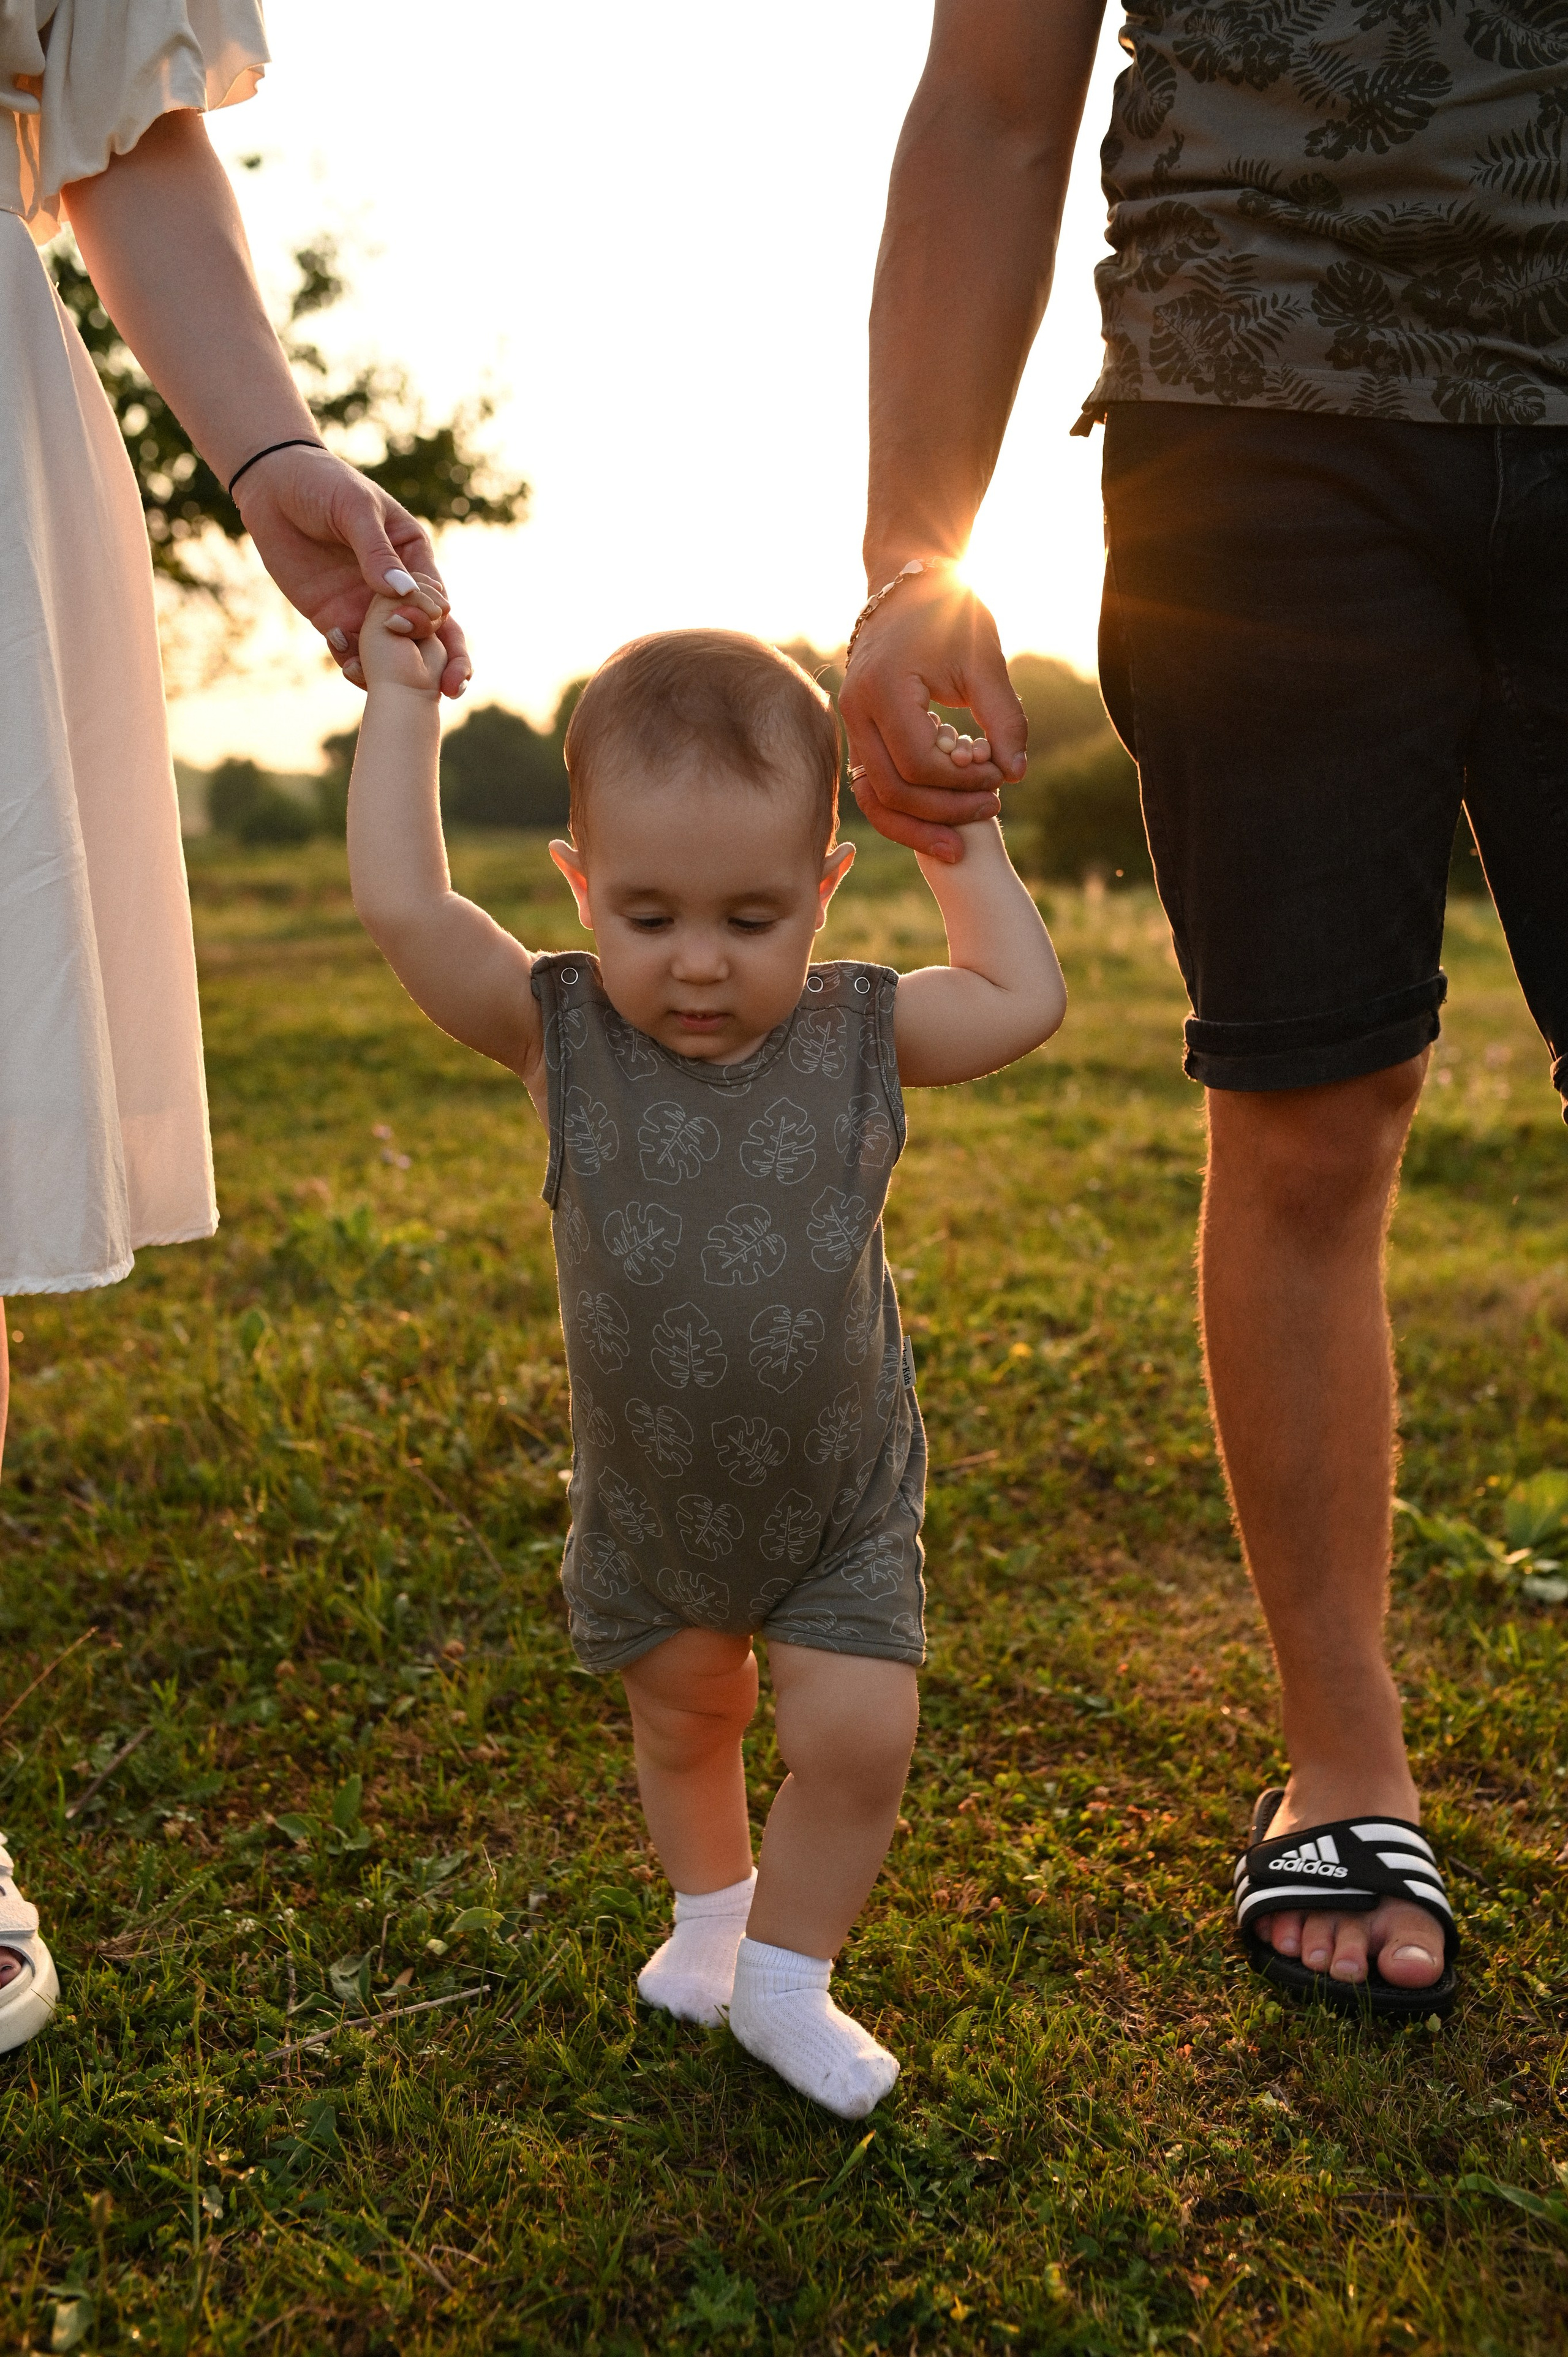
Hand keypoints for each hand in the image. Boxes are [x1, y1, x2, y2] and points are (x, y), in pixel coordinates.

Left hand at [233, 444, 470, 696]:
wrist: (272, 486)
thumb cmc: (323, 483)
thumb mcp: (354, 509)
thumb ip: (377, 552)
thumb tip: (402, 594)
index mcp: (413, 557)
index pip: (436, 598)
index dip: (435, 619)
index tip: (418, 625)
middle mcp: (395, 589)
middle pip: (429, 634)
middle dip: (445, 663)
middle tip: (452, 688)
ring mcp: (365, 608)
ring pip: (393, 653)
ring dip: (396, 674)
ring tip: (387, 689)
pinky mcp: (334, 619)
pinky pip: (352, 653)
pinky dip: (355, 667)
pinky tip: (349, 669)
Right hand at [838, 570, 1027, 862]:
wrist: (907, 590)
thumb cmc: (949, 616)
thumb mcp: (983, 660)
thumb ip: (1002, 717)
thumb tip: (1016, 772)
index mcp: (884, 688)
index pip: (919, 762)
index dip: (962, 782)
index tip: (999, 776)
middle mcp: (856, 711)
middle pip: (892, 789)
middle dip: (944, 810)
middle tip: (991, 808)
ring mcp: (851, 725)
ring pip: (874, 798)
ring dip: (917, 826)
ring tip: (958, 845)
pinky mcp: (859, 735)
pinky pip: (873, 787)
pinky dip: (903, 811)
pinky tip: (937, 825)